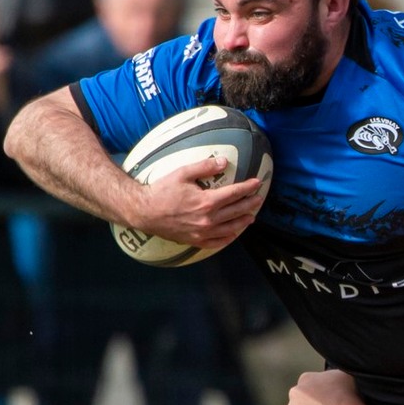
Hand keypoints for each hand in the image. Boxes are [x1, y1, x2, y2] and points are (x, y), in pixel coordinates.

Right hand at [122, 155, 266, 250]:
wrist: (144, 211)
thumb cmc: (162, 190)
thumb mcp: (183, 173)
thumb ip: (205, 167)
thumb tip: (224, 162)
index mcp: (207, 201)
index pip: (234, 193)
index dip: (248, 187)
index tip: (257, 182)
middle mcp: (208, 219)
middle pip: (236, 211)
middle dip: (250, 204)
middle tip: (259, 198)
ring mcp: (202, 232)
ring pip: (230, 229)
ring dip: (243, 222)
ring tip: (251, 217)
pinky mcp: (195, 241)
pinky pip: (217, 243)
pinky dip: (228, 239)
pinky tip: (233, 234)